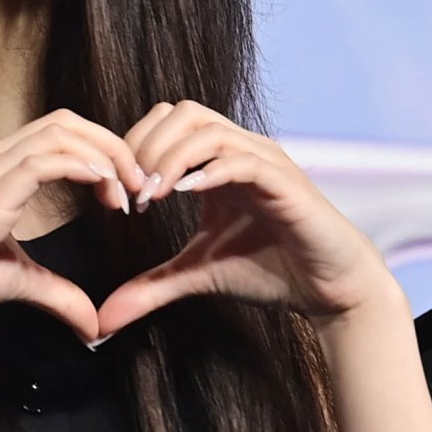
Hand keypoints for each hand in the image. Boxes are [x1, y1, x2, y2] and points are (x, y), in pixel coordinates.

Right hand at [0, 109, 146, 348]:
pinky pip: (47, 160)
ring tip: (127, 193)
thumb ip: (55, 293)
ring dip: (105, 156)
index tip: (122, 192)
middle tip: (138, 186)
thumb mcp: (13, 282)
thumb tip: (93, 324)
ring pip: (60, 132)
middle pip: (64, 122)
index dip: (97, 152)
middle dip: (110, 146)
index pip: (55, 134)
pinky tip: (105, 194)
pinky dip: (86, 169)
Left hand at [95, 99, 394, 337]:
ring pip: (208, 129)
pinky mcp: (286, 183)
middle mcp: (240, 151)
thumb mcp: (197, 276)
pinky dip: (211, 171)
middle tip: (130, 192)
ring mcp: (265, 162)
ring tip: (152, 196)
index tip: (118, 196)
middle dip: (146, 146)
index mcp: (216, 162)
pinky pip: (244, 160)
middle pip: (181, 112)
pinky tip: (186, 196)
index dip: (133, 150)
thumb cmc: (269, 271)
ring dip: (170, 158)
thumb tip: (103, 320)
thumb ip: (150, 287)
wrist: (328, 290)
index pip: (165, 123)